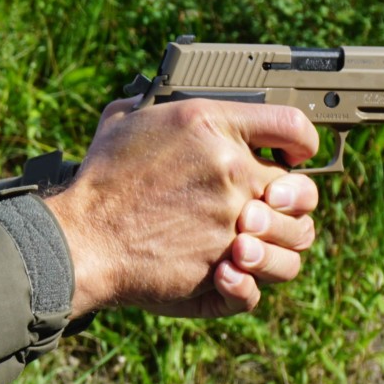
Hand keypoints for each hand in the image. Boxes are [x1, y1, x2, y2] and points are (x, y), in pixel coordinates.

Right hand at [41, 98, 321, 318]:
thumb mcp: (122, 120)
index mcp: (211, 126)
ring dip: (277, 245)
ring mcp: (230, 222)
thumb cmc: (98, 181)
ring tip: (246, 245)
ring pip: (294, 239)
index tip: (293, 155)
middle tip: (264, 206)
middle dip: (292, 200)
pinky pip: (259, 284)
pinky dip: (248, 285)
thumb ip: (156, 105)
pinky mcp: (218, 267)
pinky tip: (228, 273)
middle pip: (304, 189)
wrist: (79, 239)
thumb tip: (163, 98)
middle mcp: (231, 171)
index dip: (302, 141)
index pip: (292, 124)